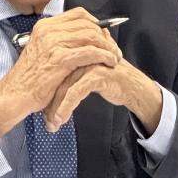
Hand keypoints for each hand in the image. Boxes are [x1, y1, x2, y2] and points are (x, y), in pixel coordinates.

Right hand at [0, 8, 119, 137]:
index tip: (104, 34)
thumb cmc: (29, 79)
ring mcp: (54, 43)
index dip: (96, 23)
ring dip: (108, 46)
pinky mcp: (60, 59)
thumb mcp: (42, 52)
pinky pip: (90, 52)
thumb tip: (81, 39)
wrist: (15, 95)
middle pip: (88, 24)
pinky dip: (104, 56)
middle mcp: (48, 31)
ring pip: (91, 36)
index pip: (78, 14)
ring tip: (114, 57)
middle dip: (105, 36)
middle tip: (114, 48)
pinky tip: (109, 62)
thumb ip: (59, 42)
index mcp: (44, 27)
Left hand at [43, 58, 163, 133]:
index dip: (46, 93)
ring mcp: (89, 64)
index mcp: (76, 53)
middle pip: (57, 80)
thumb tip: (51, 96)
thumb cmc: (112, 82)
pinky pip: (76, 91)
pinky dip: (66, 106)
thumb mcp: (87, 78)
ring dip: (56, 108)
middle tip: (46, 120)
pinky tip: (62, 118)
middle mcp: (81, 56)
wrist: (136, 88)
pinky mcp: (98, 74)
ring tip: (53, 124)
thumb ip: (71, 79)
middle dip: (49, 104)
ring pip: (65, 87)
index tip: (41, 111)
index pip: (54, 73)